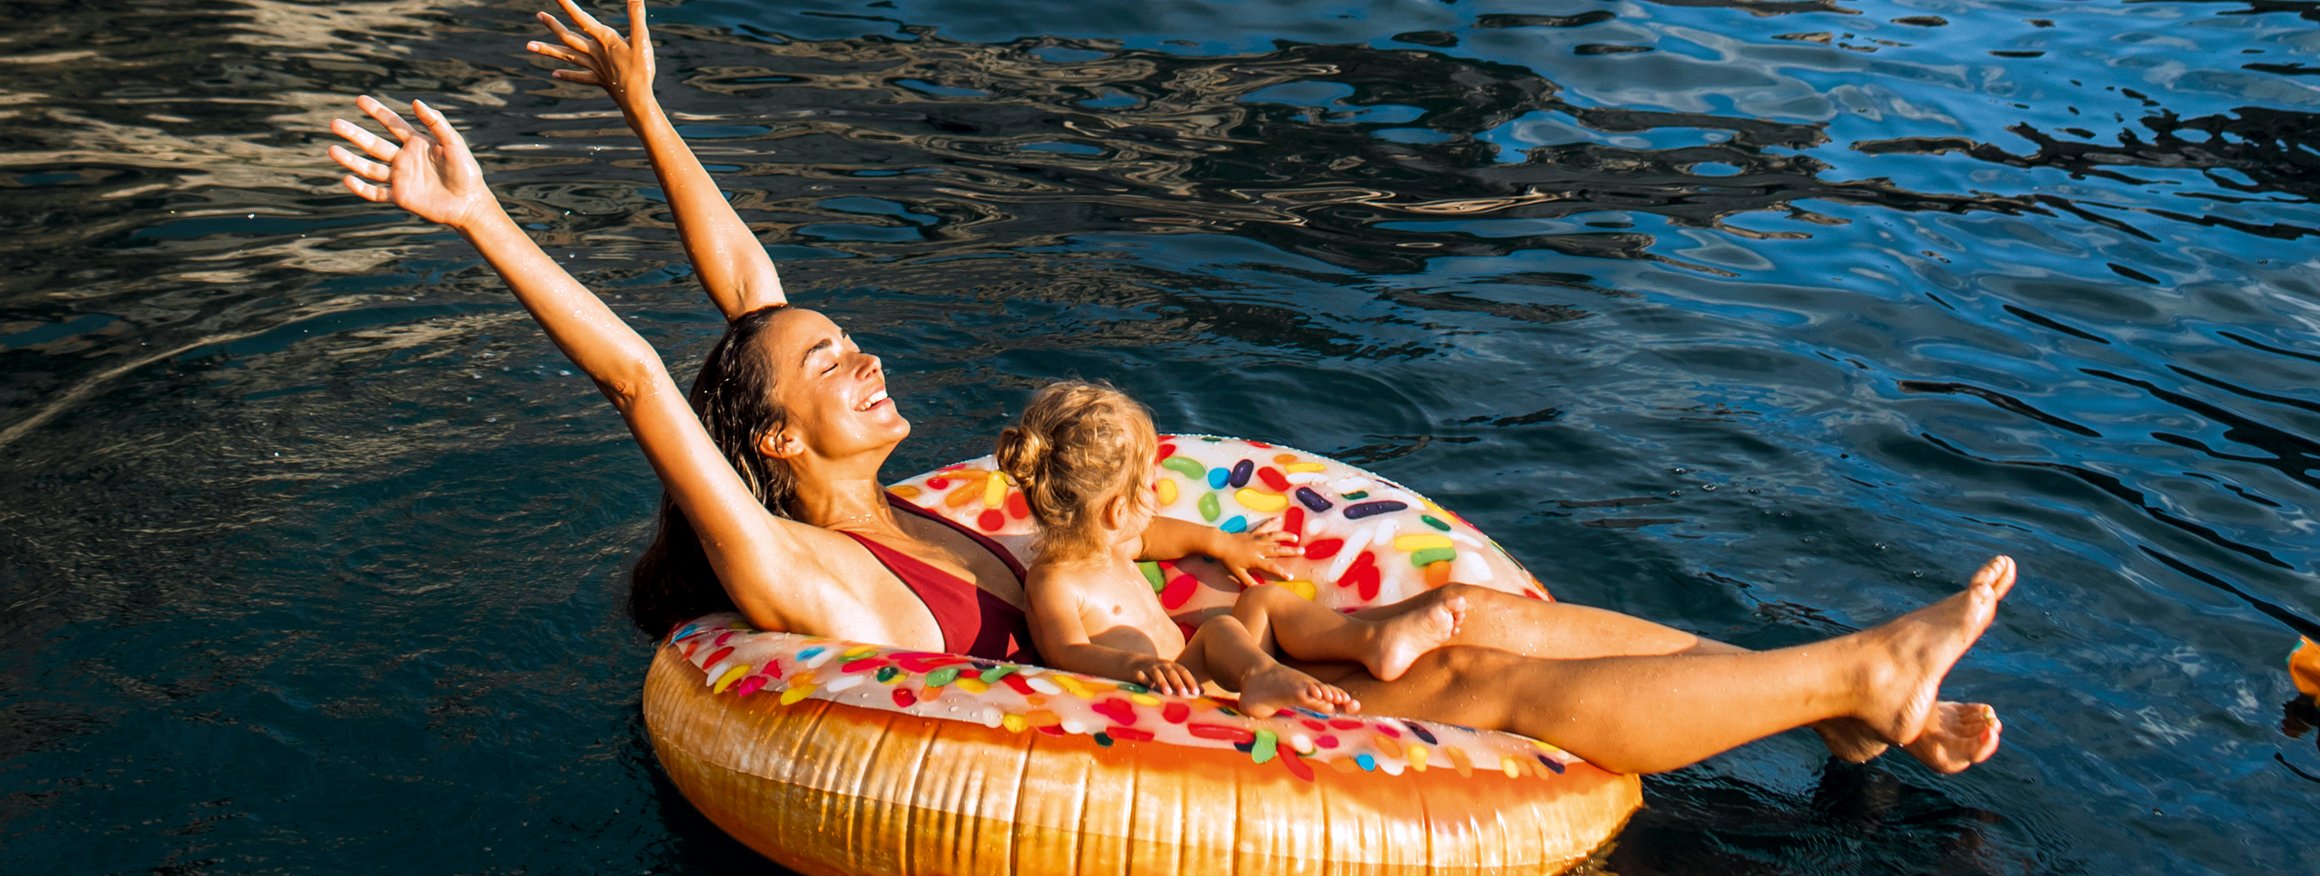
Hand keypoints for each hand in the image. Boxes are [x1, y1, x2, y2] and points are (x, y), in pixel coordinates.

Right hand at [328, 96, 497, 230]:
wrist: (469, 203)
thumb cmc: (466, 171)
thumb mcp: (453, 143)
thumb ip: (436, 123)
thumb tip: (416, 101)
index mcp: (417, 144)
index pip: (392, 124)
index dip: (377, 112)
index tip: (360, 99)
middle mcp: (405, 159)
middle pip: (373, 144)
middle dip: (354, 134)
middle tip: (334, 123)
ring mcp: (400, 178)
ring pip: (369, 168)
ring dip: (350, 160)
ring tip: (331, 149)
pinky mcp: (400, 197)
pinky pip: (376, 192)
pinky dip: (361, 188)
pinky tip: (347, 179)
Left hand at [528, 0, 655, 111]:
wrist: (637, 100)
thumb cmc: (640, 70)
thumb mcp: (642, 40)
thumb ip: (636, 16)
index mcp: (604, 40)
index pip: (581, 18)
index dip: (567, 6)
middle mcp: (594, 52)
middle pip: (568, 37)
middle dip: (553, 26)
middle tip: (538, 15)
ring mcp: (594, 67)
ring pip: (568, 57)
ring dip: (548, 50)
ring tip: (529, 45)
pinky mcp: (598, 80)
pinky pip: (580, 77)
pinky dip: (567, 75)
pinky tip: (554, 74)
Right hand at [1130, 657, 1200, 696]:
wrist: (1131, 664)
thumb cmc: (1155, 674)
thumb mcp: (1170, 675)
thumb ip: (1185, 682)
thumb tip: (1204, 692)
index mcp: (1171, 667)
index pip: (1184, 672)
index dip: (1191, 681)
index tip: (1198, 693)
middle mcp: (1161, 666)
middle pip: (1171, 673)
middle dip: (1178, 683)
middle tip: (1185, 694)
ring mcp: (1148, 668)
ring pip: (1156, 674)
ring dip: (1162, 682)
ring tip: (1167, 693)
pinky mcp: (1135, 672)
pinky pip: (1140, 676)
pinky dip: (1144, 680)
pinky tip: (1148, 687)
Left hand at [1212, 517, 1298, 589]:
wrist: (1220, 544)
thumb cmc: (1228, 560)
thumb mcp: (1237, 573)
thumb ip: (1248, 581)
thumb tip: (1257, 590)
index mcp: (1256, 560)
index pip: (1271, 567)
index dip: (1281, 572)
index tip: (1291, 576)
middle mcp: (1259, 549)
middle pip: (1278, 550)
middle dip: (1291, 551)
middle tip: (1302, 551)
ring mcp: (1257, 539)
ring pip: (1274, 536)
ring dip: (1285, 536)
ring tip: (1296, 537)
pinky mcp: (1253, 533)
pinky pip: (1264, 527)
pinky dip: (1272, 522)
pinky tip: (1279, 518)